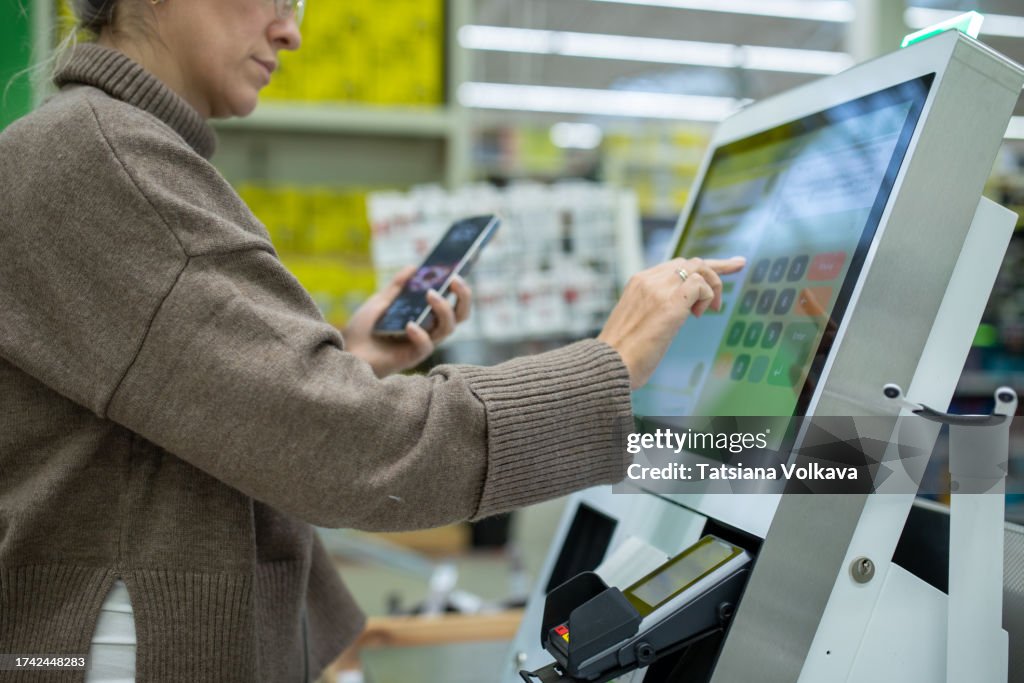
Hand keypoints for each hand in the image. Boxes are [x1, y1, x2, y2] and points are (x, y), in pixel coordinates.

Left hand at [343, 266, 472, 376]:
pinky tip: (409, 325)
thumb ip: (397, 286)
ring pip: (448, 328)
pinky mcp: (412, 357)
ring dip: (443, 309)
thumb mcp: (381, 301)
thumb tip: (414, 267)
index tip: (459, 271)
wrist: (345, 350)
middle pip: (459, 316)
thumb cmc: (363, 329)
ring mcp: (422, 344)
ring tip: (430, 293)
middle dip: (463, 297)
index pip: (454, 304)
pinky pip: (426, 346)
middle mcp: (429, 330)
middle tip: (454, 279)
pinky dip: (420, 334)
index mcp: (426, 317)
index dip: (461, 290)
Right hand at [598, 256, 746, 389]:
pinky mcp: (670, 304)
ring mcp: (658, 289)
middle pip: (691, 262)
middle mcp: (648, 280)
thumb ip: (655, 308)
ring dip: (712, 288)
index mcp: (638, 282)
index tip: (730, 266)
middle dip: (716, 273)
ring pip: (698, 268)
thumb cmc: (623, 353)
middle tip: (721, 301)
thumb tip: (678, 312)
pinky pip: (700, 285)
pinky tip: (699, 315)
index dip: (703, 268)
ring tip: (708, 313)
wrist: (608, 365)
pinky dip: (707, 297)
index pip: (676, 265)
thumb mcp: (638, 321)